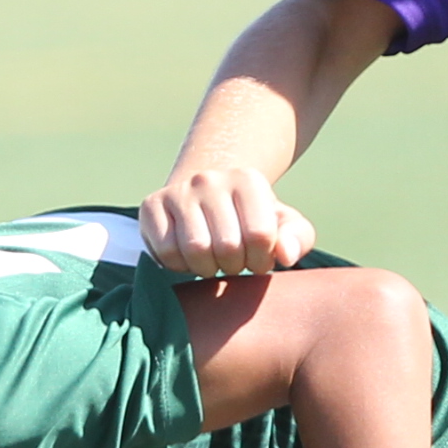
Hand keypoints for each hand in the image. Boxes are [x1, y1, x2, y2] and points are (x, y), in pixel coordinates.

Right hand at [140, 165, 316, 280]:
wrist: (207, 201)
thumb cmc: (251, 221)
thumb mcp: (284, 227)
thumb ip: (297, 238)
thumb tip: (284, 254)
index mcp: (247, 180)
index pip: (260, 236)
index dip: (261, 260)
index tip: (257, 258)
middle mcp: (209, 178)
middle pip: (227, 246)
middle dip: (234, 267)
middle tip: (233, 261)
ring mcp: (178, 190)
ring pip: (195, 250)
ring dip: (206, 269)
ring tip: (212, 260)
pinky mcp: (151, 205)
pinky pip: (165, 251)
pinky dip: (178, 265)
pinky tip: (188, 257)